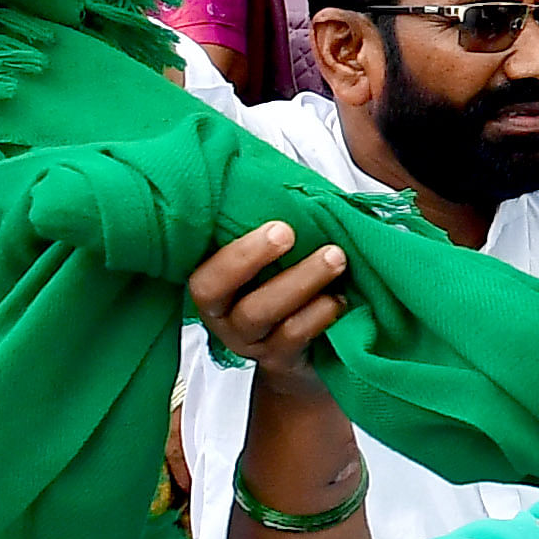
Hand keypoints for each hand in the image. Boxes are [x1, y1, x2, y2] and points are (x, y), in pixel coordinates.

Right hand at [184, 223, 351, 380]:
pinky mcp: (277, 359)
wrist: (299, 357)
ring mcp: (247, 340)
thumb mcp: (268, 261)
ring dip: (299, 281)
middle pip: (218, 290)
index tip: (273, 225)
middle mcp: (221, 314)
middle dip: (253, 257)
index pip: (198, 267)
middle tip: (289, 231)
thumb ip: (266, 229)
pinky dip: (318, 314)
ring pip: (259, 313)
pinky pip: (292, 337)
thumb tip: (278, 179)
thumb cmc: (283, 289)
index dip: (229, 249)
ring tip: (335, 258)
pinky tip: (339, 298)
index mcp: (211, 282)